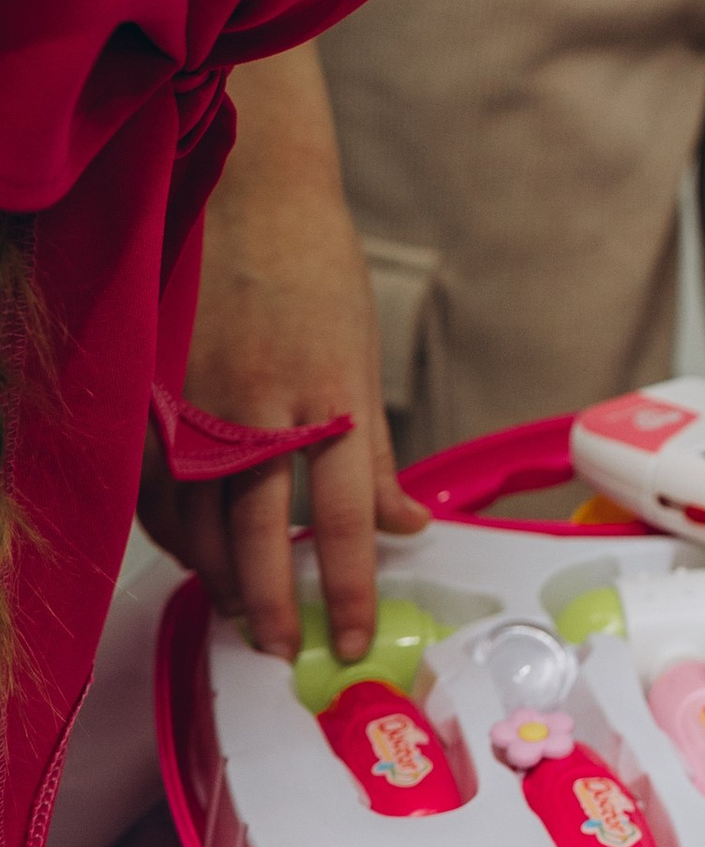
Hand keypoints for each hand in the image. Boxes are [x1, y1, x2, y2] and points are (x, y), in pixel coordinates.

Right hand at [158, 48, 421, 662]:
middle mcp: (263, 407)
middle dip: (273, 606)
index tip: (348, 640)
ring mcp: (200, 401)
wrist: (252, 197)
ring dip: (219, 578)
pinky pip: (156, 488)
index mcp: (331, 398)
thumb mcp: (360, 360)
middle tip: (283, 648)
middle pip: (261, 536)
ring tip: (242, 612)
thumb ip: (375, 455)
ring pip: (198, 521)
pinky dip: (174, 532)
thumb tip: (407, 526)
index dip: (348, 589)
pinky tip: (194, 553)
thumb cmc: (320, 274)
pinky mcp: (156, 394)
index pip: (346, 519)